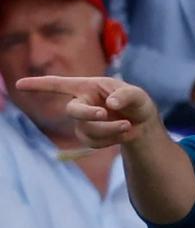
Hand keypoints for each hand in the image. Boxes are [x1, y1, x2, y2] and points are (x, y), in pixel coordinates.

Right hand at [14, 75, 158, 147]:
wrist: (142, 123)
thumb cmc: (136, 102)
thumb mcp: (138, 95)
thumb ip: (127, 95)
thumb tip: (111, 103)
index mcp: (88, 87)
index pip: (58, 84)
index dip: (39, 85)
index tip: (19, 84)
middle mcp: (81, 103)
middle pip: (72, 110)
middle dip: (87, 114)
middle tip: (103, 114)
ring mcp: (83, 122)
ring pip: (87, 129)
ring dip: (110, 129)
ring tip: (129, 125)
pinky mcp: (89, 137)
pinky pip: (94, 142)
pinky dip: (112, 139)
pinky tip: (124, 133)